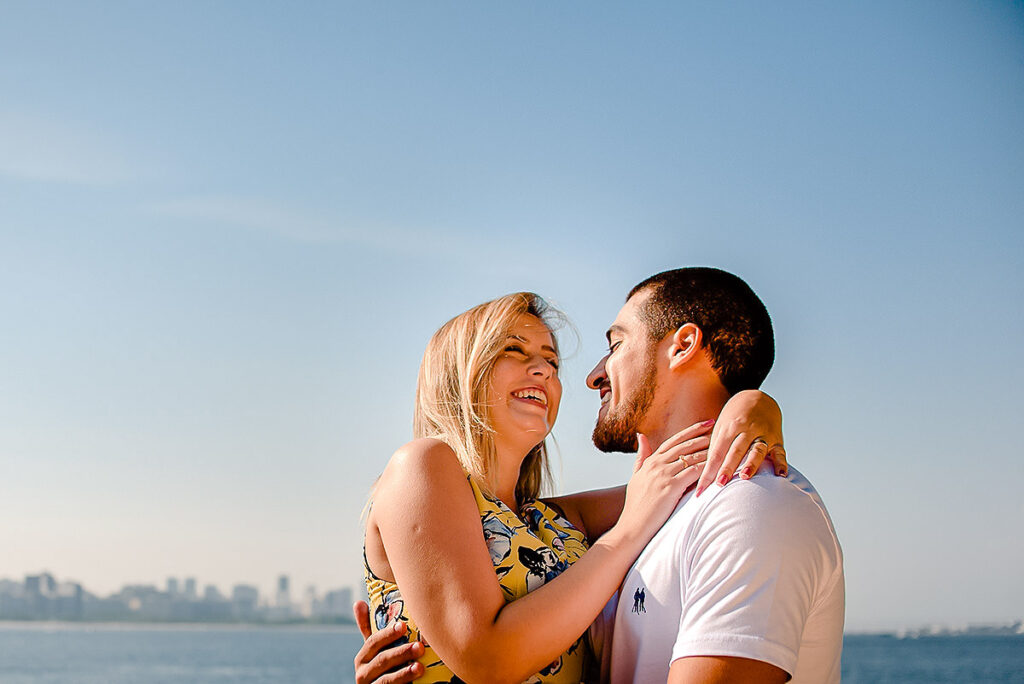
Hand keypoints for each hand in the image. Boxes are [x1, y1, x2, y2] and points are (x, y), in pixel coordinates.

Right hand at [353, 601, 424, 683]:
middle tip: (419, 646)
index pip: (372, 643)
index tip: (402, 626)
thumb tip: (358, 602)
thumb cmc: (384, 666)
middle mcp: (362, 674)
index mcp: (362, 658)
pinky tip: (416, 678)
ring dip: (404, 672)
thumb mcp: (376, 650)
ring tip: (420, 667)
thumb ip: (369, 629)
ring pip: (386, 680)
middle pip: (381, 661)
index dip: (387, 634)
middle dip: (401, 653)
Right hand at [616, 421, 710, 544]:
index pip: (674, 440)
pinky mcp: (670, 487)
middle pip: (684, 445)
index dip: (691, 430)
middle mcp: (657, 465)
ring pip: (690, 457)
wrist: (632, 527)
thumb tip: (641, 435)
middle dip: (703, 436)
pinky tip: (717, 466)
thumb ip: (641, 456)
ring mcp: (663, 475)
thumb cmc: (636, 505)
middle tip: (719, 428)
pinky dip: (706, 468)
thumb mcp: (636, 476)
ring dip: (707, 451)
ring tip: (722, 446)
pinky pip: (693, 473)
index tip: (706, 423)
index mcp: (651, 461)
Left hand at [698, 389, 786, 496]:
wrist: (758, 398)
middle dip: (727, 468)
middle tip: (719, 484)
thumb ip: (716, 448)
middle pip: (735, 451)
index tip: (701, 489)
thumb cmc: (735, 418)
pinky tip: (780, 474)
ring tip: (745, 476)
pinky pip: (780, 452)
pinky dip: (781, 463)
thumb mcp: (721, 427)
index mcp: (729, 428)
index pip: (716, 453)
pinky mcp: (777, 439)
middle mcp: (746, 430)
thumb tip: (705, 472)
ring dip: (751, 463)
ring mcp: (763, 434)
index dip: (708, 472)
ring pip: (757, 450)